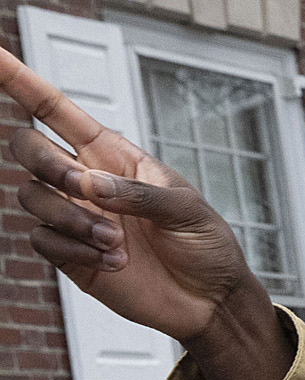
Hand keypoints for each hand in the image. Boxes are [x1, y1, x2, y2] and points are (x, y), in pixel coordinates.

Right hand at [6, 45, 287, 379]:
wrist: (209, 299)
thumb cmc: (205, 245)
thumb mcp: (186, 210)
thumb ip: (138, 193)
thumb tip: (87, 184)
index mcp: (112, 155)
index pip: (55, 110)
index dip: (21, 81)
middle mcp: (85, 180)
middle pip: (27, 148)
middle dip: (46, 163)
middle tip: (84, 190)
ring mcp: (73, 216)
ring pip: (31, 197)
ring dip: (71, 219)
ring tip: (116, 242)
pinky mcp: (69, 253)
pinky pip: (41, 240)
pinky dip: (71, 249)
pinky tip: (111, 262)